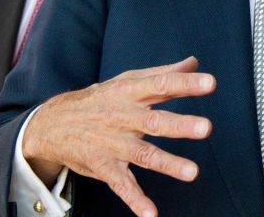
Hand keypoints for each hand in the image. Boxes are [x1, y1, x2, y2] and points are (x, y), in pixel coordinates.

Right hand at [21, 56, 214, 216]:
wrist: (52, 124)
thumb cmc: (101, 99)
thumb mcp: (127, 81)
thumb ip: (162, 74)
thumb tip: (194, 62)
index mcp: (130, 92)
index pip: (161, 84)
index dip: (185, 84)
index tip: (210, 83)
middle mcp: (122, 117)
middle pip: (154, 121)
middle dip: (180, 125)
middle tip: (206, 127)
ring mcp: (113, 143)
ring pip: (142, 154)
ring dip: (167, 164)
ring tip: (192, 172)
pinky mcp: (104, 167)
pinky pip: (121, 185)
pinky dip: (135, 200)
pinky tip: (150, 214)